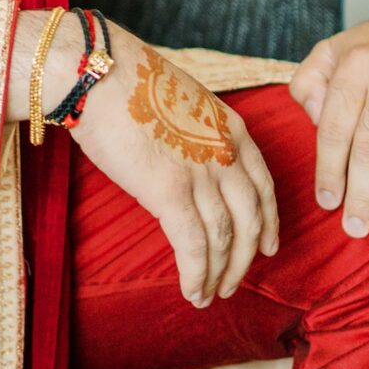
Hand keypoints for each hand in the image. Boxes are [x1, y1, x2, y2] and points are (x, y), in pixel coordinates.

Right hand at [64, 26, 279, 305]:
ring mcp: (202, 174)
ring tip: (209, 295)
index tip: (268, 246)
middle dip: (244, 259)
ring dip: (219, 274)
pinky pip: (195, 247)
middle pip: (251, 220)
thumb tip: (189, 167)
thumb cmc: (128, 84)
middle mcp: (227, 154)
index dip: (269, 223)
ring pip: (225, 239)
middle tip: (234, 282)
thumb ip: (198, 139)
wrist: (99, 73)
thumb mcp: (184, 106)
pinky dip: (197, 275)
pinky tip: (193, 292)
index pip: (264, 187)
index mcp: (234, 131)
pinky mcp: (170, 192)